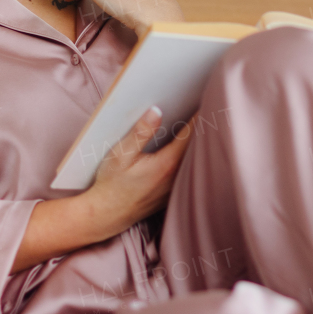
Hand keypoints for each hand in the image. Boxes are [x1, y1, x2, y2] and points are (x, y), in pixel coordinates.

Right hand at [80, 105, 191, 241]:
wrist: (106, 215)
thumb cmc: (111, 185)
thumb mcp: (120, 154)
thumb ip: (140, 132)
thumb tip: (156, 111)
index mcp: (167, 163)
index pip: (191, 134)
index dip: (200, 115)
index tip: (206, 98)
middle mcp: (177, 175)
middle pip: (197, 145)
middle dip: (201, 125)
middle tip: (204, 103)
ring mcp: (176, 186)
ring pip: (194, 158)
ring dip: (196, 141)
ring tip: (198, 120)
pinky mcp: (172, 192)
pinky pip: (187, 169)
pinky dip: (189, 155)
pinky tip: (184, 146)